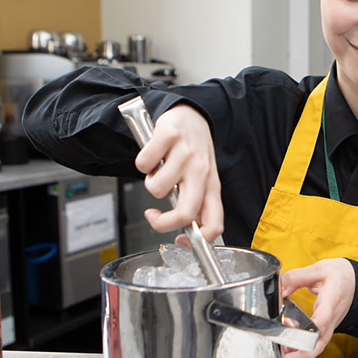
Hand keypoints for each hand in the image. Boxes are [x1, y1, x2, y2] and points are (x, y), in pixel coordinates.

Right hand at [133, 104, 222, 242]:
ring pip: (157, 189)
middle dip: (162, 223)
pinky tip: (153, 155)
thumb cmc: (194, 152)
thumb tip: (187, 233)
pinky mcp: (169, 136)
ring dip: (151, 183)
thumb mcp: (203, 180)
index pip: (214, 224)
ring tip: (159, 171)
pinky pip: (143, 164)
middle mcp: (202, 171)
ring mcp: (186, 154)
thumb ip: (197, 204)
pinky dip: (142, 162)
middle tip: (153, 215)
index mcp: (212, 186)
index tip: (179, 240)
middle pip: (185, 213)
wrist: (191, 116)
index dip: (196, 241)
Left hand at [280, 258, 355, 357]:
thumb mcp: (320, 269)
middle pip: (320, 342)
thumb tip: (281, 289)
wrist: (355, 283)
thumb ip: (297, 277)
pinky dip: (300, 350)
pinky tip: (285, 350)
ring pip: (316, 347)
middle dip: (303, 354)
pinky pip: (313, 344)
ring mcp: (329, 326)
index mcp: (332, 300)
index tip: (300, 333)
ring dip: (299, 355)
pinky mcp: (324, 330)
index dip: (312, 328)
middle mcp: (332, 318)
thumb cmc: (341, 277)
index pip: (324, 317)